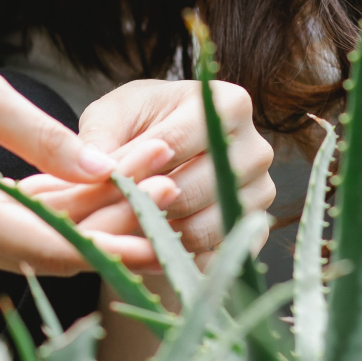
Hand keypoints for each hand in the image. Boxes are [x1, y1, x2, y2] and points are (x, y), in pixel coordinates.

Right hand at [0, 57, 179, 276]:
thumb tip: (104, 165)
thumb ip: (42, 135)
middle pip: (57, 248)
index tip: (165, 225)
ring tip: (150, 178)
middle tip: (171, 184)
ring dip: (93, 214)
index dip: (115, 241)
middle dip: (117, 219)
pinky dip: (59, 211)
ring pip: (42, 240)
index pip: (56, 245)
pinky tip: (101, 185)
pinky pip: (18, 228)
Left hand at [18, 79, 274, 259]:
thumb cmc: (139, 123)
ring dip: (159, 235)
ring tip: (123, 231)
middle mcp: (256, 148)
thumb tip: (99, 169)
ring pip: (206, 227)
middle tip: (105, 215)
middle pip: (193, 189)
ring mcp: (261, 191)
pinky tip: (148, 248)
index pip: (174, 142)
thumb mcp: (112, 116)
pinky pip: (217, 255)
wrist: (166, 148)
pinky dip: (180, 257)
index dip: (131, 167)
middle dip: (144, 205)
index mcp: (229, 104)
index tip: (100, 182)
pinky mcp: (256, 228)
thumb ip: (102, 137)